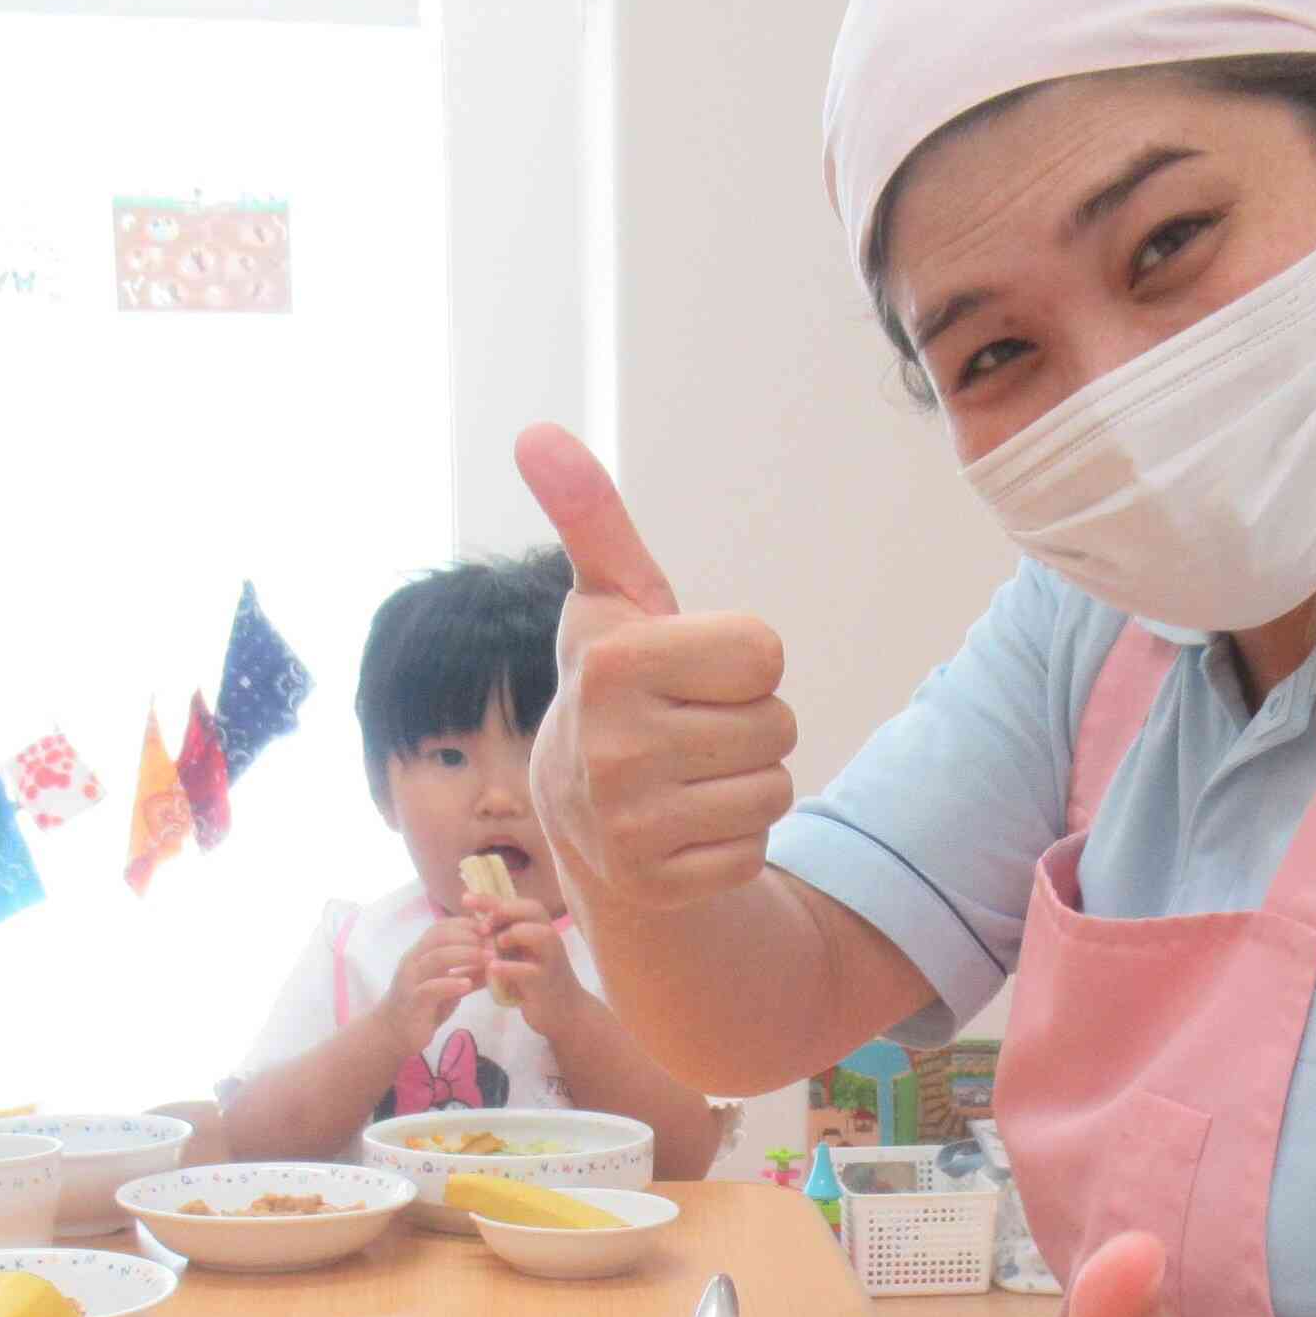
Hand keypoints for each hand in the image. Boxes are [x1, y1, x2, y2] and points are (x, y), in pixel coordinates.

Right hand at [373, 917, 485, 1056]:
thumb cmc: (425, 1006)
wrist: (394, 1033)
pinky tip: (468, 985)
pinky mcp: (412, 1001)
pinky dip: (451, 983)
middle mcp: (413, 961)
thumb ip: (469, 973)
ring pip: (437, 957)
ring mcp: (411, 980)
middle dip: (470, 936)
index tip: (489, 927)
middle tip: (493, 943)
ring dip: (466, 955)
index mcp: (421, 953)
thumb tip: (498, 963)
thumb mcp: (450, 986)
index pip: (440, 927)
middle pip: (440, 937)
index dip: (465, 924)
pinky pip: (431, 988)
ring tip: (489, 959)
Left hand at [463, 893, 587, 1030]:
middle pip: (534, 910)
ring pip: (541, 935)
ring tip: (496, 943)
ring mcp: (550, 960)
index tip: (465, 900)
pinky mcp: (545, 983)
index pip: (517, 904)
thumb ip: (499, 941)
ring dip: (515, 934)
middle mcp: (548, 939)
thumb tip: (468, 928)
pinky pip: (530, 971)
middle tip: (482, 924)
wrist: (564, 1012)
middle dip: (504, 910)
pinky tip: (492, 969)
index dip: (491, 899)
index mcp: (538, 928)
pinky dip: (509, 968)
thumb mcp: (518, 956)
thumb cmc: (535, 981)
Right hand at [514, 425, 799, 909]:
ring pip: (777, 788)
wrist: (580, 816)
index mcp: (611, 664)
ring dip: (746, 784)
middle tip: (688, 733)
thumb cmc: (620, 689)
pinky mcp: (657, 884)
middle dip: (748, 725)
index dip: (740, 663)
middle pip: (779, 723)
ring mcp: (629, 825)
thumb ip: (591, 517)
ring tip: (687, 779)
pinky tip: (684, 829)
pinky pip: (755, 849)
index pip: (765, 652)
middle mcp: (611, 747)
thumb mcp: (610, 600)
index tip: (688, 675)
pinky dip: (733, 841)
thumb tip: (536, 432)